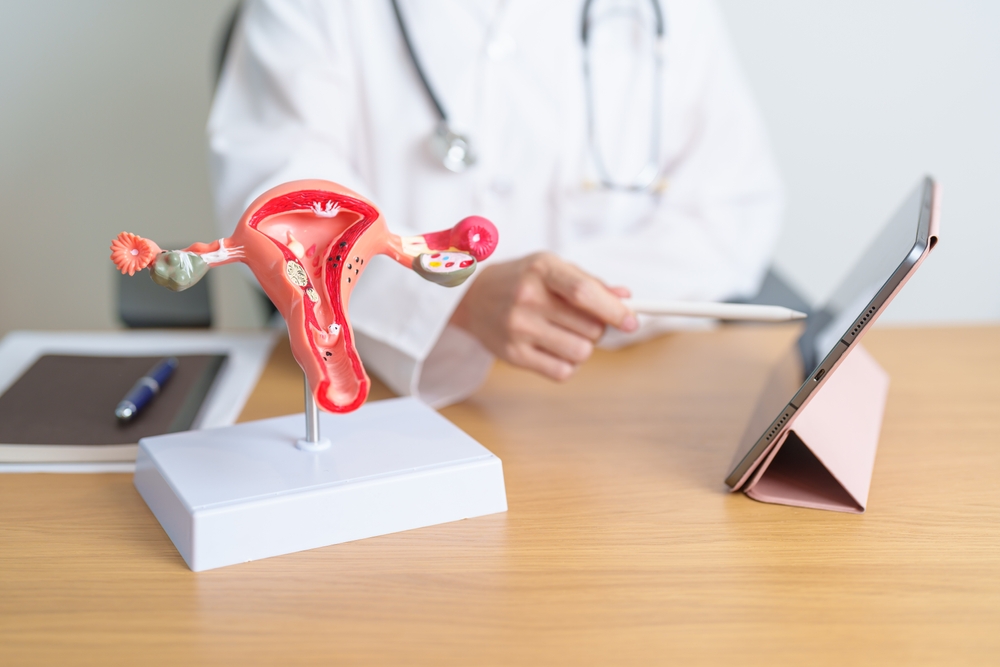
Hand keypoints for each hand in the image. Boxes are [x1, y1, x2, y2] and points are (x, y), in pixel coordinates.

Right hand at [450, 252, 637, 380]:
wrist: (472, 298)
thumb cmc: (522, 280)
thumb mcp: (552, 268)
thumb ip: (589, 282)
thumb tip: (625, 298)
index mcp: (541, 269)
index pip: (584, 293)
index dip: (614, 310)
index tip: (631, 322)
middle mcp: (527, 299)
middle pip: (590, 328)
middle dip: (598, 327)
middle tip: (581, 320)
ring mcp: (517, 329)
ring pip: (581, 352)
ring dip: (583, 347)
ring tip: (565, 333)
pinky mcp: (513, 355)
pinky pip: (562, 372)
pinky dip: (568, 364)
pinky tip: (554, 348)